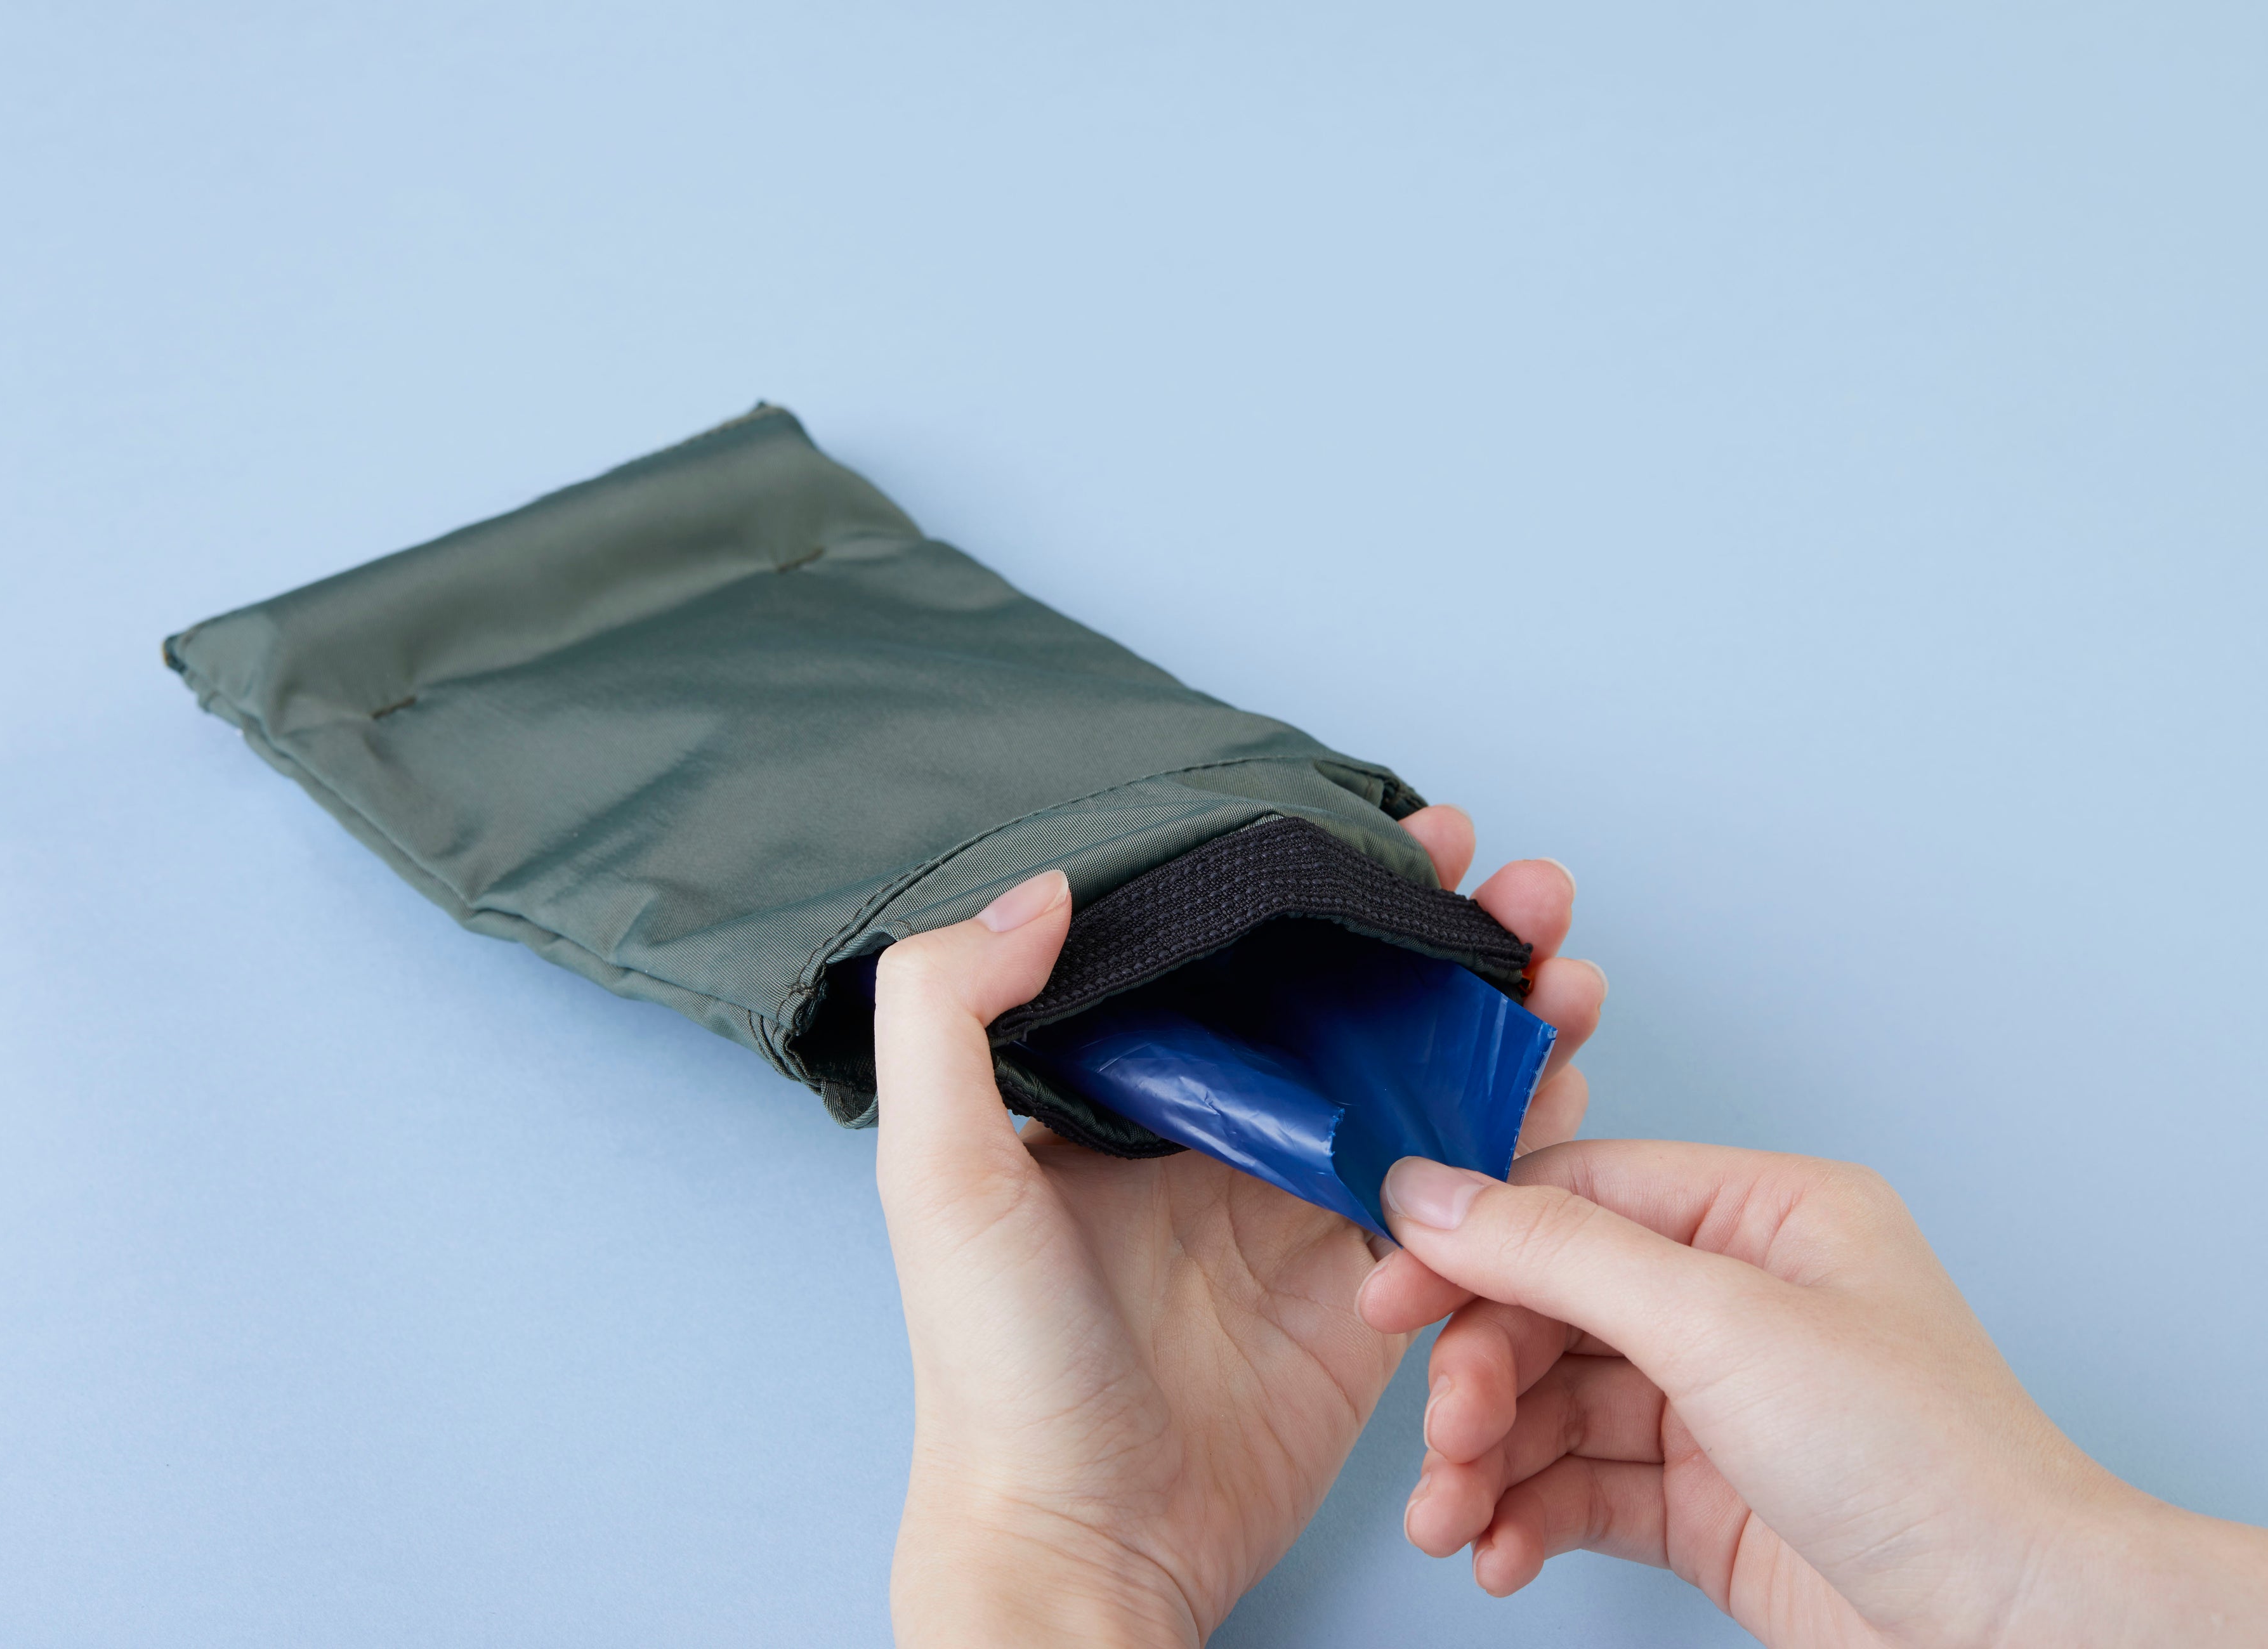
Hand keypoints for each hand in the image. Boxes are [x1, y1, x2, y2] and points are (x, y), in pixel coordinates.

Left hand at [871, 807, 1606, 1644]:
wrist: (1082, 1544)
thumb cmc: (997, 1372)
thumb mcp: (936, 1176)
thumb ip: (950, 1014)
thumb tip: (1044, 885)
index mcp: (1129, 1094)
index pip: (1243, 959)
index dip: (1324, 889)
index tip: (1400, 830)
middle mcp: (1223, 1138)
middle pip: (1354, 1006)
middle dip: (1442, 934)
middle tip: (1514, 877)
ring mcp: (1304, 1213)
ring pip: (1426, 1084)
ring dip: (1501, 1016)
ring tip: (1563, 961)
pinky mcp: (1370, 1295)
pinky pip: (1461, 1196)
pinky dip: (1522, 1134)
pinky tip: (1561, 1076)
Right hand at [1369, 1142, 2267, 1646]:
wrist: (2019, 1635)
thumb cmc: (1932, 1465)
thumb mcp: (1722, 1325)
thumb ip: (1562, 1253)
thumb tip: (1435, 1194)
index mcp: (1764, 1217)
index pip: (1577, 1196)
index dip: (1475, 1243)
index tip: (1391, 1288)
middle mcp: (1739, 1301)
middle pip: (1551, 1308)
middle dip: (1480, 1377)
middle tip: (1445, 1436)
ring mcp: (1720, 1406)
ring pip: (1553, 1407)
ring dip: (1486, 1461)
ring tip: (1453, 1515)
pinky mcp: (1704, 1503)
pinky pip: (1580, 1490)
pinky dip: (1525, 1517)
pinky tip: (1500, 1550)